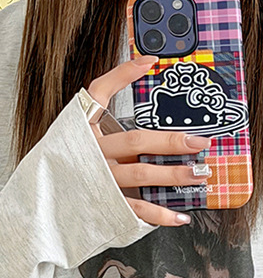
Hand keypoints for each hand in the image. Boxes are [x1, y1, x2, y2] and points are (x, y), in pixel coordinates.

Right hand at [86, 55, 212, 226]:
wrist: (47, 197)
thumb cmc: (72, 158)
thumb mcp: (81, 126)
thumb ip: (108, 99)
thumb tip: (144, 65)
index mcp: (86, 129)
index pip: (100, 93)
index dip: (123, 75)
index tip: (150, 62)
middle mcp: (93, 153)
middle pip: (135, 142)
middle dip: (171, 142)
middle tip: (200, 142)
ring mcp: (101, 180)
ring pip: (140, 175)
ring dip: (173, 175)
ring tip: (199, 173)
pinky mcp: (108, 205)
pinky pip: (137, 209)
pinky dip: (160, 214)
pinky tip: (181, 215)